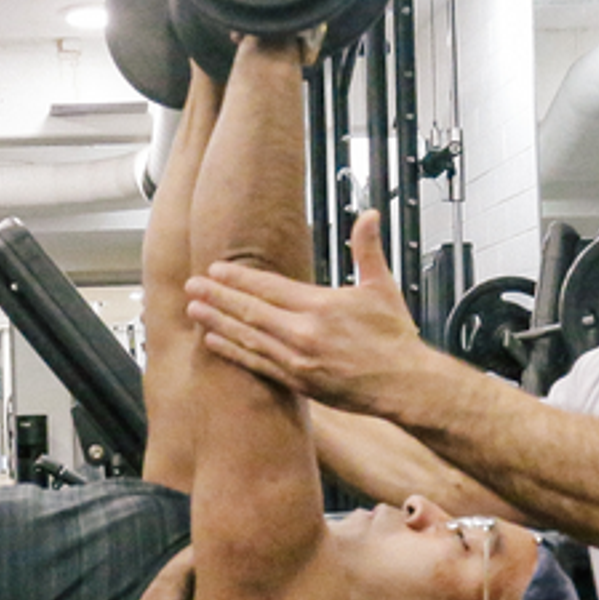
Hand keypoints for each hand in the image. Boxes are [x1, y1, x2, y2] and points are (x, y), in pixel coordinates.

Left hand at [186, 211, 446, 416]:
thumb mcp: (382, 287)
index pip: (269, 287)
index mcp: (321, 306)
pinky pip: (257, 365)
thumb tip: (368, 215)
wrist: (405, 384)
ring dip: (218, 323)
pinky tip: (214, 342)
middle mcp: (304, 333)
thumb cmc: (394, 338)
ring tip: (194, 310)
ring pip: (248, 337)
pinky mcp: (298, 383)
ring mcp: (298, 360)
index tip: (216, 269)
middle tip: (192, 285)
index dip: (239, 277)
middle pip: (251, 310)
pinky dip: (233, 352)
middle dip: (218, 296)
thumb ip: (367, 249)